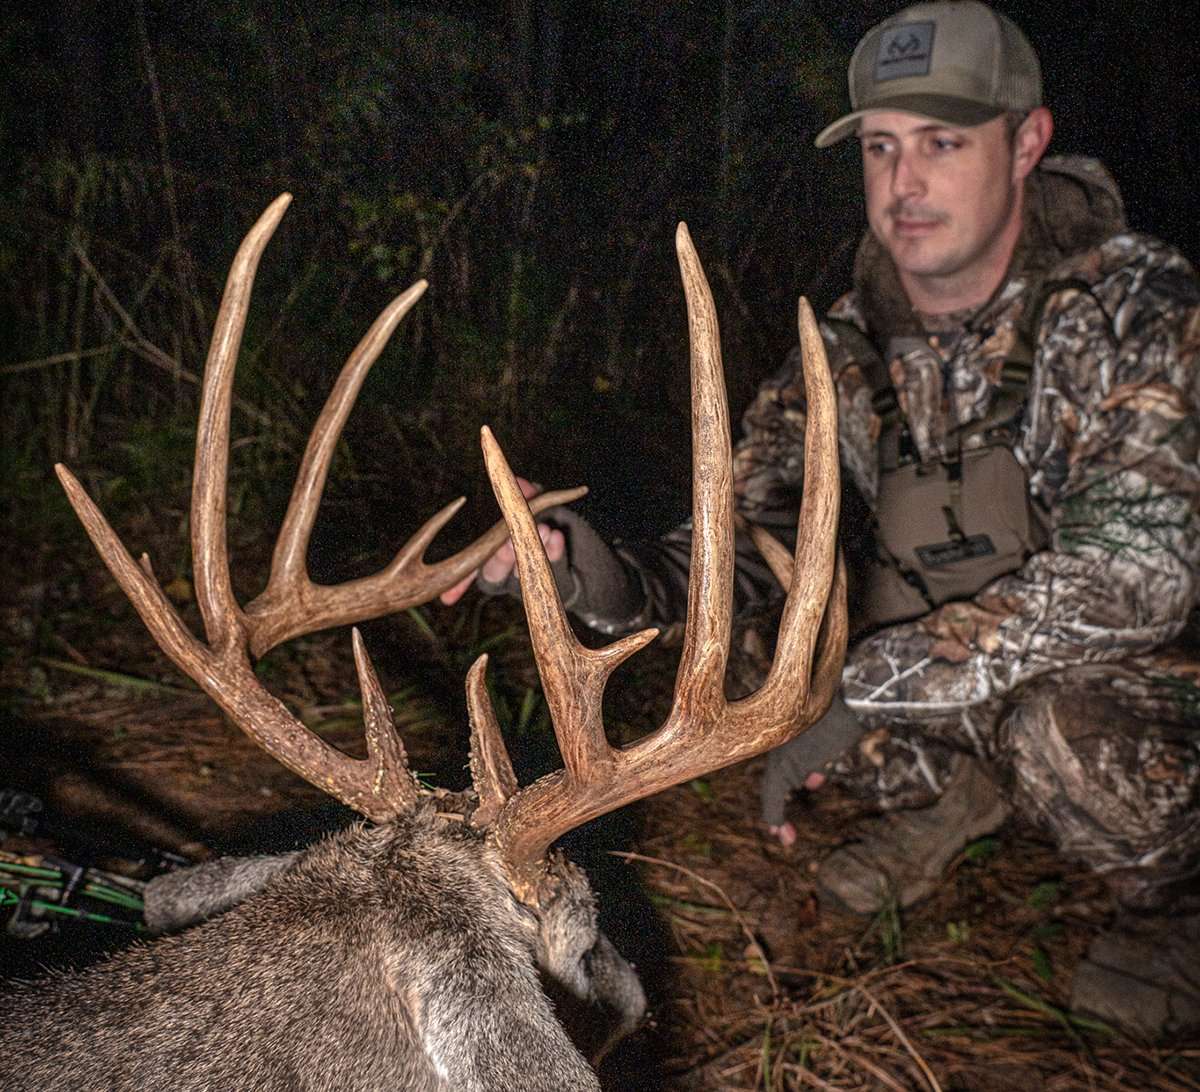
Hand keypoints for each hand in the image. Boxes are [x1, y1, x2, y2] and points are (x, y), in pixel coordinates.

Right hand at [439, 477, 565, 605]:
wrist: (565, 540)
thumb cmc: (532, 520)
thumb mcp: (523, 506)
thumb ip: (517, 497)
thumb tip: (520, 482)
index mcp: (489, 558)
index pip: (469, 573)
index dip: (458, 586)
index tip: (447, 598)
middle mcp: (507, 571)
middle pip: (496, 573)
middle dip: (501, 558)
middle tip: (508, 544)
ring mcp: (531, 575)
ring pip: (525, 572)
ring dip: (531, 549)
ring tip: (543, 530)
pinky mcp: (557, 577)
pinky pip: (556, 567)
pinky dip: (555, 550)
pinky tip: (557, 537)